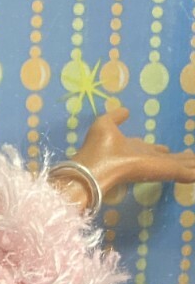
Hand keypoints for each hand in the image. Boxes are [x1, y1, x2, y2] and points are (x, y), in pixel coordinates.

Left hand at [69, 106, 194, 201]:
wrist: (98, 166)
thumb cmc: (99, 146)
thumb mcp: (105, 124)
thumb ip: (116, 117)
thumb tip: (126, 110)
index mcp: (133, 149)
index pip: (150, 150)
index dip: (158, 149)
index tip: (166, 148)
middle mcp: (147, 159)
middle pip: (168, 159)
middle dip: (180, 158)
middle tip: (192, 157)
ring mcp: (158, 166)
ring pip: (179, 165)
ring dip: (190, 163)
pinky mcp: (166, 171)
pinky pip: (185, 172)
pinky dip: (193, 172)